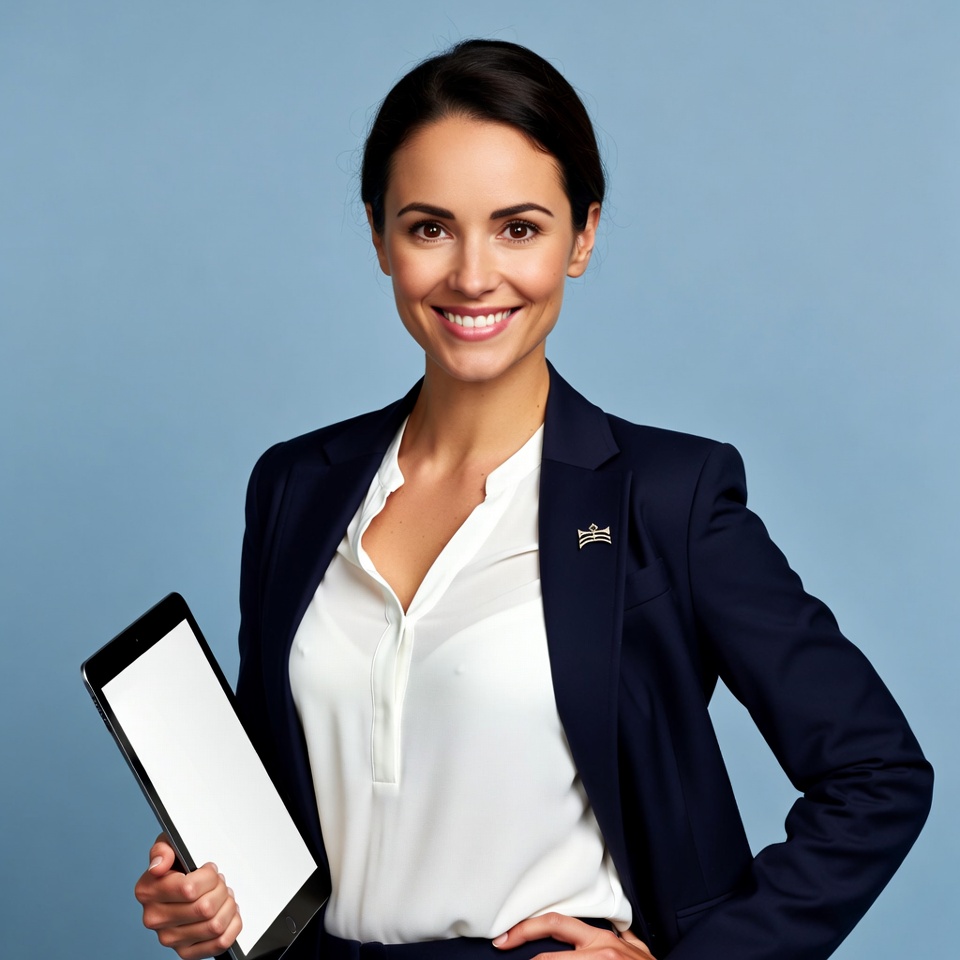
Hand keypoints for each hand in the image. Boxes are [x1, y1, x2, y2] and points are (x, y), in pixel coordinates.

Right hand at [134, 835, 241, 958]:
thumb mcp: (168, 845)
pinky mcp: (185, 952)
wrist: (177, 886)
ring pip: (215, 926)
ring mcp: (169, 939)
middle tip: (219, 883)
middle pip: (205, 908)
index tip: (209, 870)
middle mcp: (154, 919)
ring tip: (223, 897)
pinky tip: (226, 913)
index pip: (190, 889)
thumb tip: (159, 865)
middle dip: (220, 890)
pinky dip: (232, 926)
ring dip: (228, 906)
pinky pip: (220, 943)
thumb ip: (163, 849)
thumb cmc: (176, 864)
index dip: (209, 877)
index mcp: (147, 891)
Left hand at [493, 913, 653, 957]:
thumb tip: (611, 931)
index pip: (556, 924)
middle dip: (521, 937)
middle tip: (501, 944)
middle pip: (550, 938)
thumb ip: (619, 940)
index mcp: (601, 941)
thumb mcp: (635, 951)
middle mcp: (600, 951)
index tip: (504, 937)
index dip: (526, 928)